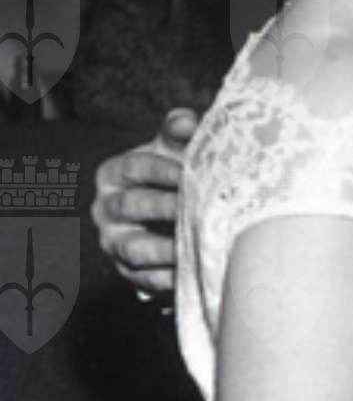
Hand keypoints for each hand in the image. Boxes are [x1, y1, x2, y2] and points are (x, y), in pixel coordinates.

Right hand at [90, 106, 197, 294]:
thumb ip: (178, 133)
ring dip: (167, 248)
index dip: (163, 169)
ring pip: (134, 248)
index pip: (134, 168)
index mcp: (113, 174)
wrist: (167, 215)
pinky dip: (170, 277)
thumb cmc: (171, 173)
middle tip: (199, 207)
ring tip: (197, 242)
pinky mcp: (128, 272)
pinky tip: (196, 270)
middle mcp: (105, 209)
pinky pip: (145, 278)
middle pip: (132, 206)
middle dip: (166, 206)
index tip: (190, 171)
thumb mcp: (171, 151)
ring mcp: (113, 243)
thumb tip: (185, 121)